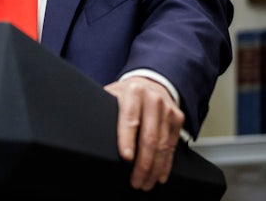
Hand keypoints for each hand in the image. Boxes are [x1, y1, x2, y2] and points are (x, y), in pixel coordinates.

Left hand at [104, 76, 183, 190]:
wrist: (149, 83)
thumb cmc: (125, 94)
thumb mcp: (111, 95)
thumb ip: (104, 109)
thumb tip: (87, 128)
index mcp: (133, 92)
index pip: (130, 119)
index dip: (127, 140)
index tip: (125, 157)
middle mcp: (153, 99)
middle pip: (149, 138)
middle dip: (142, 164)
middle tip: (136, 181)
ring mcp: (167, 109)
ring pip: (162, 145)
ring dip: (154, 168)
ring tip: (145, 182)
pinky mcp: (177, 119)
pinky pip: (172, 146)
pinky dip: (165, 163)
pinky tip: (159, 174)